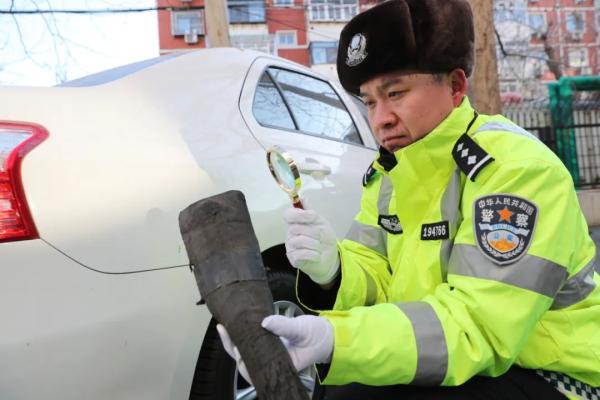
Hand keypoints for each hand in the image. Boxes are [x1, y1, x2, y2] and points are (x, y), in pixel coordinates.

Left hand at [216, 315, 333, 385]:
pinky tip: (238, 324)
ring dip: (235, 339)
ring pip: (247, 350)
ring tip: (226, 326)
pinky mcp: (271, 343)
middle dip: (232, 345)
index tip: (234, 344)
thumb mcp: (302, 330)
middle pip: (245, 359)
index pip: (252, 367)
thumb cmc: (318, 337)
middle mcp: (272, 361)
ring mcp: (271, 353)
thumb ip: (284, 326)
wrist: (328, 335)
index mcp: (279, 365)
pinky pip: (254, 341)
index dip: (240, 357)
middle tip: (224, 329)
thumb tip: (265, 321)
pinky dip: (245, 333)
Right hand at [284, 208, 338, 283]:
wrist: (330, 257)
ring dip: (315, 245)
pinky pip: (302, 254)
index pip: (288, 214)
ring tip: (319, 248)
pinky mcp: (293, 259)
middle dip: (314, 233)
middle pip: (296, 228)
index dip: (299, 214)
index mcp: (296, 223)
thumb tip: (303, 198)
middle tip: (320, 237)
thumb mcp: (320, 222)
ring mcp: (290, 247)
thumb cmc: (323, 239)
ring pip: (300, 241)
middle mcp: (290, 234)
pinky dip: (314, 255)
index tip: (312, 216)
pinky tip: (317, 256)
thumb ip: (311, 212)